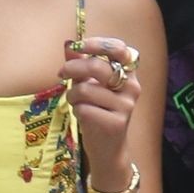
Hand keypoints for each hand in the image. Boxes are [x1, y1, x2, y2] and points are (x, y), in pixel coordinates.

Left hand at [62, 37, 140, 190]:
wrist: (108, 149)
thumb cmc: (99, 112)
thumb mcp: (91, 86)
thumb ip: (81, 65)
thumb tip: (68, 45)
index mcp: (129, 73)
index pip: (118, 49)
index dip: (97, 44)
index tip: (78, 46)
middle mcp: (132, 87)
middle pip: (97, 67)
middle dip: (73, 68)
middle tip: (61, 73)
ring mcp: (126, 106)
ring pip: (86, 89)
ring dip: (72, 94)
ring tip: (74, 101)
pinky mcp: (116, 123)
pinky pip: (84, 109)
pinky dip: (76, 110)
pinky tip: (81, 115)